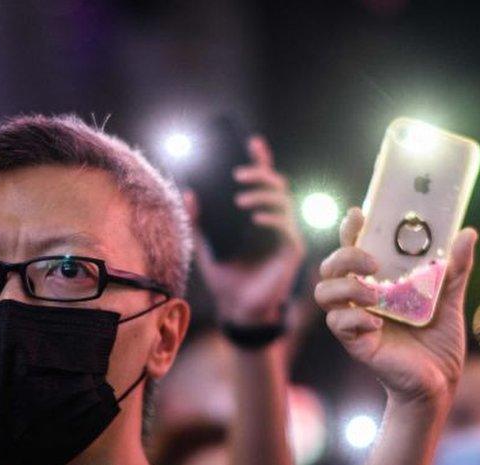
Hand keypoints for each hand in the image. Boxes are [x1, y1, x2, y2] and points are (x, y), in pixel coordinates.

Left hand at [196, 136, 305, 324]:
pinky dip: (272, 217)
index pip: (261, 182)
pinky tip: (255, 218)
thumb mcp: (205, 246)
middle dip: (260, 173)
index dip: (261, 160)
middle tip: (237, 174)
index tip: (252, 141)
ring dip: (263, 194)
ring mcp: (284, 233)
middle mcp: (273, 220)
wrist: (237, 309)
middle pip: (276, 184)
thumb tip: (188, 192)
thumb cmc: (223, 276)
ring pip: (284, 201)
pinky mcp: (291, 250)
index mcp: (256, 215)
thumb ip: (198, 221)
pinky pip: (287, 227)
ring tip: (240, 199)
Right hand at [315, 207, 477, 404]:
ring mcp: (353, 320)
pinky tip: (377, 322)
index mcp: (376, 281)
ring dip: (346, 288)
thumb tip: (467, 233)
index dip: (349, 231)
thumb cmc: (438, 340)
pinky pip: (339, 324)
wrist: (439, 380)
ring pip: (324, 293)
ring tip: (374, 294)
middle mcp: (359, 297)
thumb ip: (455, 268)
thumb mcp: (449, 299)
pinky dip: (356, 319)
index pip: (352, 249)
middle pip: (329, 267)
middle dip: (344, 257)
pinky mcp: (355, 343)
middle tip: (372, 263)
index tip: (358, 215)